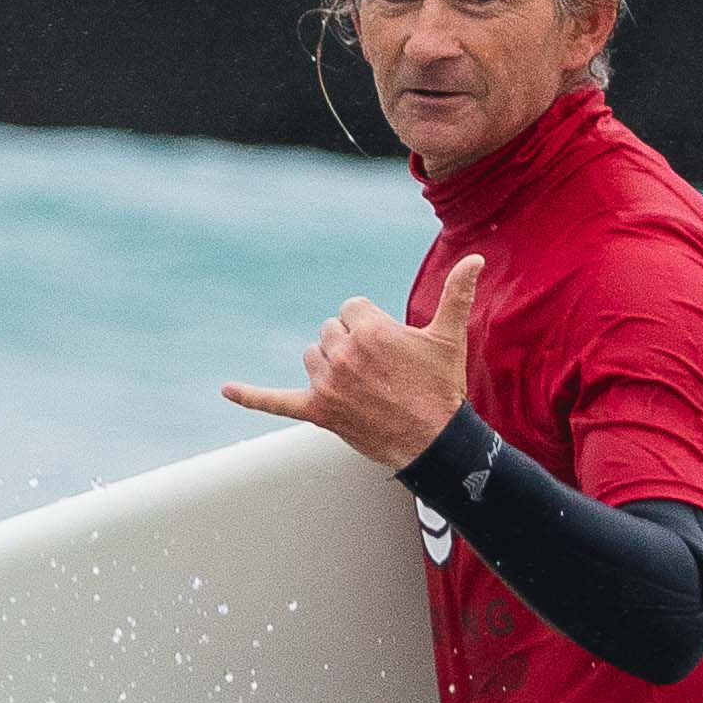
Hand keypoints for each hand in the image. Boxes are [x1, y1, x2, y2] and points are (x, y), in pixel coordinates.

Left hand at [224, 256, 477, 469]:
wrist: (435, 442)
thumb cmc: (441, 388)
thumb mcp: (449, 338)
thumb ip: (457, 294)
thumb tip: (476, 259)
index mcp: (370, 329)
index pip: (351, 308)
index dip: (370, 325)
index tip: (389, 346)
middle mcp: (344, 353)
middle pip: (330, 330)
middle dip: (350, 344)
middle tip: (379, 370)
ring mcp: (328, 384)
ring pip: (312, 356)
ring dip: (328, 365)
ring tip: (360, 385)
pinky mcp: (317, 412)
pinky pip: (275, 401)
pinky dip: (250, 396)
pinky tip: (226, 389)